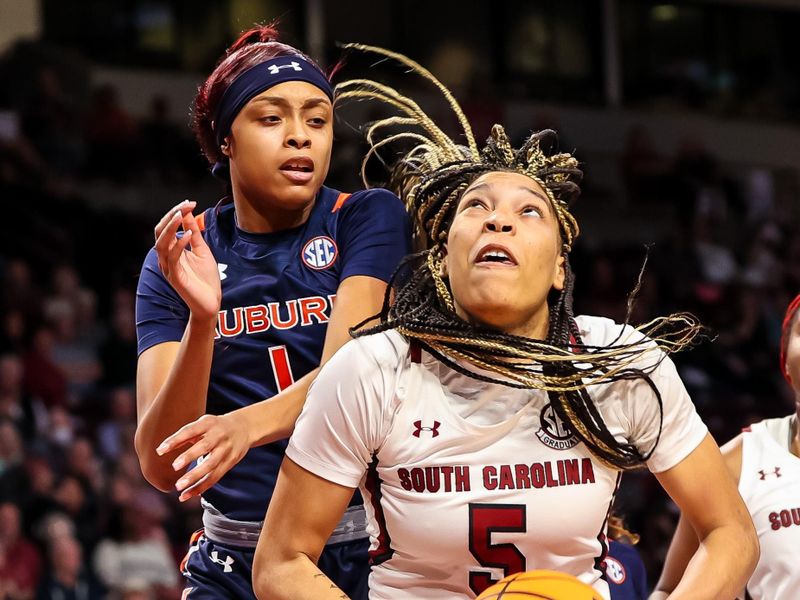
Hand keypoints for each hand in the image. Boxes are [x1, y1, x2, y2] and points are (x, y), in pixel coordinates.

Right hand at [154, 200, 220, 319]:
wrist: (211, 302)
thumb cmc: (206, 278)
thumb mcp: (202, 250)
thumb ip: (195, 233)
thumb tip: (188, 213)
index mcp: (171, 250)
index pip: (166, 227)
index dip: (176, 213)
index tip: (190, 202)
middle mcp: (166, 258)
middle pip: (159, 232)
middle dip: (171, 216)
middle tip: (185, 205)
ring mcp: (169, 268)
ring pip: (162, 244)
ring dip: (171, 227)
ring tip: (182, 214)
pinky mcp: (175, 278)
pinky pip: (173, 258)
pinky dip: (180, 244)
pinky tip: (189, 234)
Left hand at [156, 412, 251, 500]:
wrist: (244, 428)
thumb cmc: (216, 427)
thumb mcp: (203, 424)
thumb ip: (185, 436)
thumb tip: (162, 450)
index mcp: (209, 423)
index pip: (190, 431)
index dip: (175, 440)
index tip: (160, 451)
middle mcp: (219, 436)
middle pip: (204, 447)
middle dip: (189, 457)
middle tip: (174, 467)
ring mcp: (226, 450)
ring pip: (211, 465)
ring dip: (195, 477)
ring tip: (179, 487)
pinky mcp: (230, 462)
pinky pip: (215, 477)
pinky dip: (201, 487)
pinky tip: (187, 495)